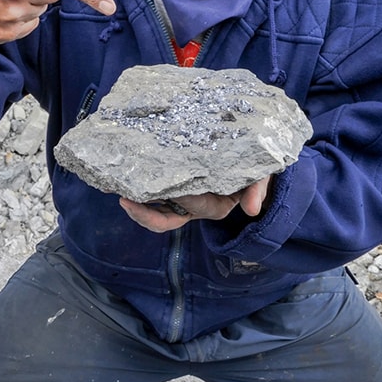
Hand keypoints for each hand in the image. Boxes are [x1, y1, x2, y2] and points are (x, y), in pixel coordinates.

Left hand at [119, 177, 269, 232]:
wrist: (254, 162)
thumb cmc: (256, 170)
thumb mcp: (261, 177)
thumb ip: (257, 190)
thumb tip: (251, 209)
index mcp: (216, 205)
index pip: (192, 204)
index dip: (175, 198)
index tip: (159, 186)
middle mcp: (197, 209)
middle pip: (167, 219)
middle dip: (145, 213)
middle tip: (125, 198)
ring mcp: (185, 203)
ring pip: (158, 215)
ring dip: (139, 209)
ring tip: (121, 194)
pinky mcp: (178, 194)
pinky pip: (157, 202)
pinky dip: (142, 198)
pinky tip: (129, 184)